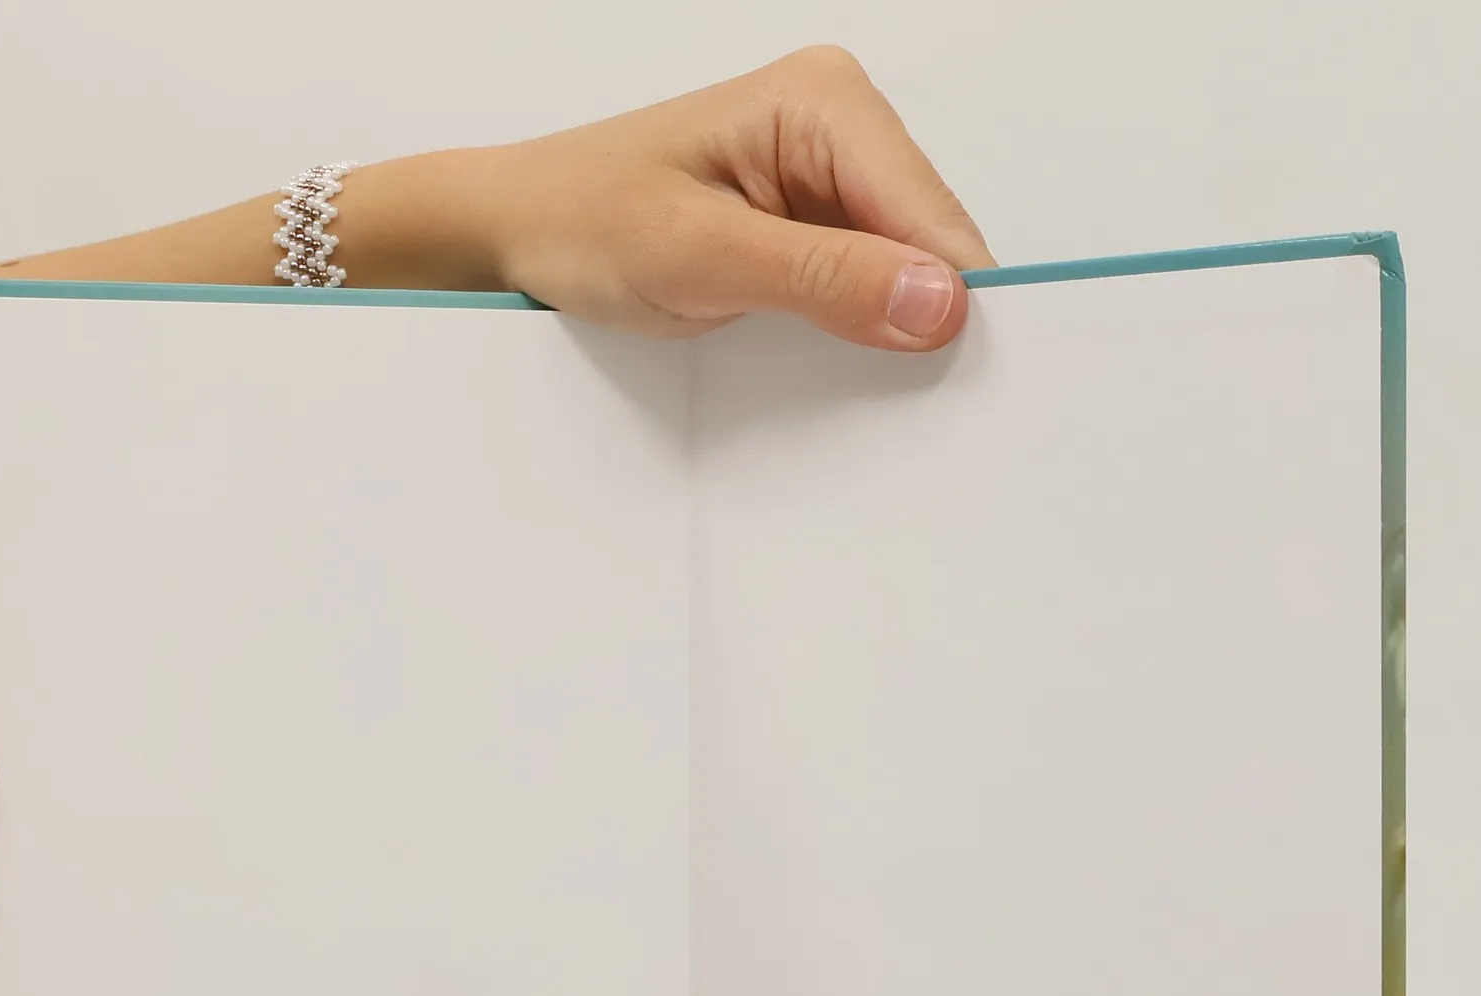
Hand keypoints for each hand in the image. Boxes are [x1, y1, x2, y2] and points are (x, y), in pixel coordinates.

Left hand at [474, 46, 994, 350]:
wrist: (520, 228)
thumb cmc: (583, 220)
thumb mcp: (699, 257)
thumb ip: (821, 279)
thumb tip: (939, 303)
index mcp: (824, 102)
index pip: (932, 215)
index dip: (957, 304)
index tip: (959, 387)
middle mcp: (840, 126)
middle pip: (931, 244)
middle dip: (922, 320)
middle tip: (901, 407)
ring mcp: (829, 177)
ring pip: (905, 273)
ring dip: (888, 332)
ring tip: (852, 384)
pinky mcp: (810, 225)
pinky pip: (865, 286)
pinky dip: (856, 332)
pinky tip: (828, 362)